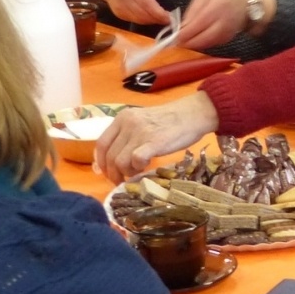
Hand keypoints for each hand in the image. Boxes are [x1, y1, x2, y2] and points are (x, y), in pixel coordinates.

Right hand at [92, 0, 171, 24]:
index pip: (147, 3)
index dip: (159, 13)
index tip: (169, 17)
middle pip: (144, 14)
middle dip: (157, 19)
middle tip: (168, 20)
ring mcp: (120, 7)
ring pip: (139, 19)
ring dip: (151, 21)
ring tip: (161, 19)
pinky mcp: (117, 13)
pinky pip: (132, 20)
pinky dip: (142, 21)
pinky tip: (149, 18)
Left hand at [95, 92, 218, 181]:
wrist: (192, 114)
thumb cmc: (169, 120)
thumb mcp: (142, 122)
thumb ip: (127, 136)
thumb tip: (113, 160)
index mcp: (123, 118)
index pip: (101, 144)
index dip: (101, 162)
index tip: (107, 172)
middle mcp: (128, 123)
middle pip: (109, 155)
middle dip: (113, 173)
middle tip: (121, 180)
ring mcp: (140, 132)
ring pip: (119, 161)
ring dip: (126, 172)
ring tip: (137, 171)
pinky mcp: (154, 142)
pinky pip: (135, 160)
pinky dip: (137, 168)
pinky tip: (146, 166)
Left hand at [174, 0, 273, 50]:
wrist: (246, 3)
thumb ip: (193, 10)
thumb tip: (182, 27)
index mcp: (217, 5)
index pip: (198, 23)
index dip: (185, 33)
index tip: (175, 36)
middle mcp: (224, 21)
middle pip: (203, 38)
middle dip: (188, 42)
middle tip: (177, 43)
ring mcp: (228, 32)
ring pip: (207, 44)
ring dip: (194, 45)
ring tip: (184, 42)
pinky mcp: (228, 39)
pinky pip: (212, 44)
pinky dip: (202, 44)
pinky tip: (196, 40)